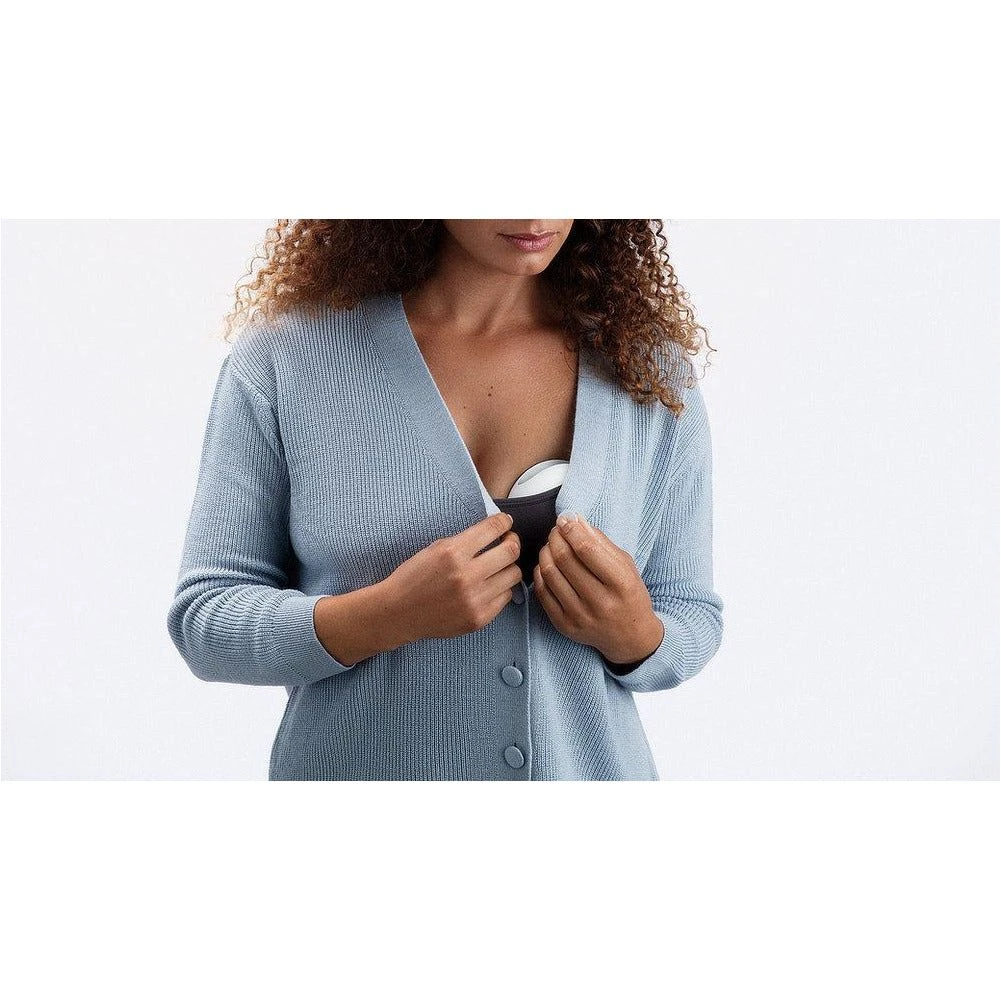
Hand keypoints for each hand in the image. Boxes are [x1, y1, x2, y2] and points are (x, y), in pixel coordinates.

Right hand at [384, 512, 522, 642]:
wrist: (399, 613)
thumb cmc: (414, 577)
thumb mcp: (435, 548)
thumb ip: (465, 540)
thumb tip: (495, 531)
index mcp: (453, 553)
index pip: (493, 529)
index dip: (504, 522)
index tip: (506, 522)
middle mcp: (467, 576)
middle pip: (511, 552)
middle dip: (512, 542)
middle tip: (508, 542)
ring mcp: (474, 600)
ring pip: (513, 575)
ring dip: (508, 566)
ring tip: (498, 566)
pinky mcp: (479, 618)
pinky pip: (505, 597)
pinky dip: (500, 588)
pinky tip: (489, 585)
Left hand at [533, 513, 664, 663]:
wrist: (629, 637)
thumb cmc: (628, 595)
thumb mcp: (625, 565)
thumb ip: (600, 542)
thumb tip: (575, 519)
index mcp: (620, 584)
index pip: (587, 550)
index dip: (572, 530)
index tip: (566, 519)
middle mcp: (600, 602)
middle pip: (564, 559)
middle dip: (556, 538)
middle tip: (556, 530)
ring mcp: (580, 616)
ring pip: (549, 573)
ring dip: (545, 552)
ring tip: (551, 545)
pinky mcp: (564, 625)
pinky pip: (542, 592)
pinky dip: (540, 572)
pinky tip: (547, 565)